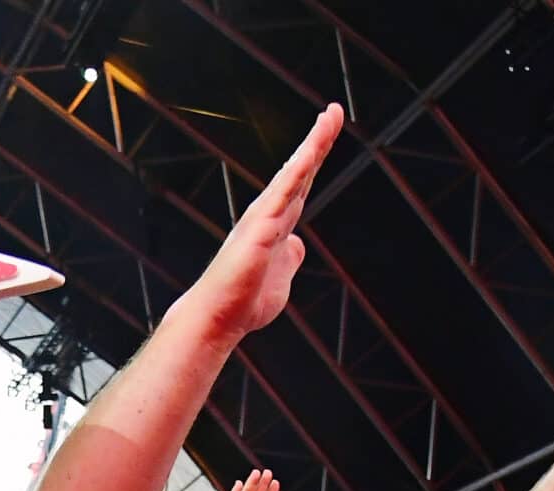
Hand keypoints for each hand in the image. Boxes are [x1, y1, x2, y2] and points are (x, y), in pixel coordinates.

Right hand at [173, 105, 343, 345]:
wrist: (218, 317)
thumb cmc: (244, 300)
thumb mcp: (281, 276)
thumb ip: (290, 257)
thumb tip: (297, 244)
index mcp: (277, 222)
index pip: (302, 183)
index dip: (317, 156)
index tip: (329, 129)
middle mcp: (269, 213)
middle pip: (300, 170)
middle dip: (319, 139)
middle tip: (334, 110)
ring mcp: (264, 218)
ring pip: (294, 174)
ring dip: (313, 145)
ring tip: (329, 118)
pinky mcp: (261, 229)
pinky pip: (283, 194)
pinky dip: (297, 172)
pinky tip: (311, 152)